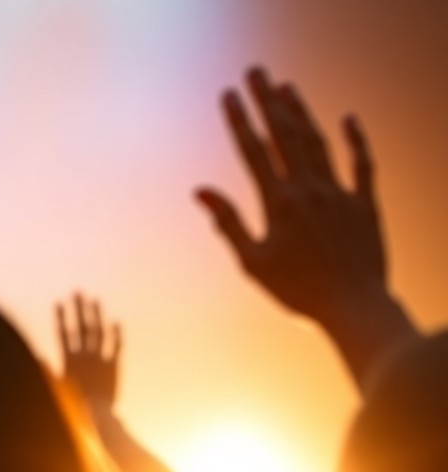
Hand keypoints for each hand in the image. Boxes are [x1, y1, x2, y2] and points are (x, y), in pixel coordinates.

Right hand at [56, 293, 121, 409]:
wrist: (96, 414)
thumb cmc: (73, 405)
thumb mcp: (56, 387)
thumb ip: (48, 371)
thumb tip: (37, 357)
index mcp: (68, 360)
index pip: (63, 333)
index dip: (61, 317)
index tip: (59, 302)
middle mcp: (83, 355)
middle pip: (81, 327)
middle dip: (78, 308)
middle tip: (77, 292)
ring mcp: (99, 359)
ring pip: (98, 331)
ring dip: (96, 314)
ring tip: (94, 300)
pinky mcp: (113, 366)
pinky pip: (115, 346)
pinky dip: (116, 333)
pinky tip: (115, 321)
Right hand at [197, 68, 387, 326]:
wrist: (354, 306)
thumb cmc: (298, 291)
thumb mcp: (253, 262)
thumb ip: (228, 223)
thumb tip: (200, 190)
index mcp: (279, 204)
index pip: (254, 152)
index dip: (239, 120)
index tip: (227, 95)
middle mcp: (310, 190)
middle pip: (285, 135)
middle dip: (267, 100)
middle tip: (255, 71)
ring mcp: (339, 193)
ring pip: (318, 142)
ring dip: (302, 111)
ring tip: (286, 86)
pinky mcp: (365, 203)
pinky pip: (363, 163)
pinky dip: (356, 139)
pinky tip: (347, 118)